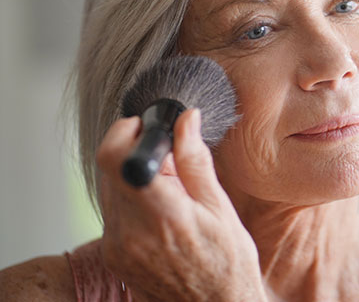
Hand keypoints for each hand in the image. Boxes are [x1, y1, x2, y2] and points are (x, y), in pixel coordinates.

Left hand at [96, 109, 267, 301]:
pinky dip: (131, 200)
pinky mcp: (112, 256)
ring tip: (169, 192)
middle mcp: (129, 233)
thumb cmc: (227, 263)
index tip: (147, 127)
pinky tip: (160, 212)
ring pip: (108, 188)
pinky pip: (112, 212)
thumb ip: (195, 160)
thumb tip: (185, 119)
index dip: (126, 131)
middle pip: (107, 168)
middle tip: (169, 162)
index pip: (114, 157)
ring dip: (132, 177)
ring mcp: (116, 247)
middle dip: (134, 152)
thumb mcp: (220, 207)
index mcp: (161, 215)